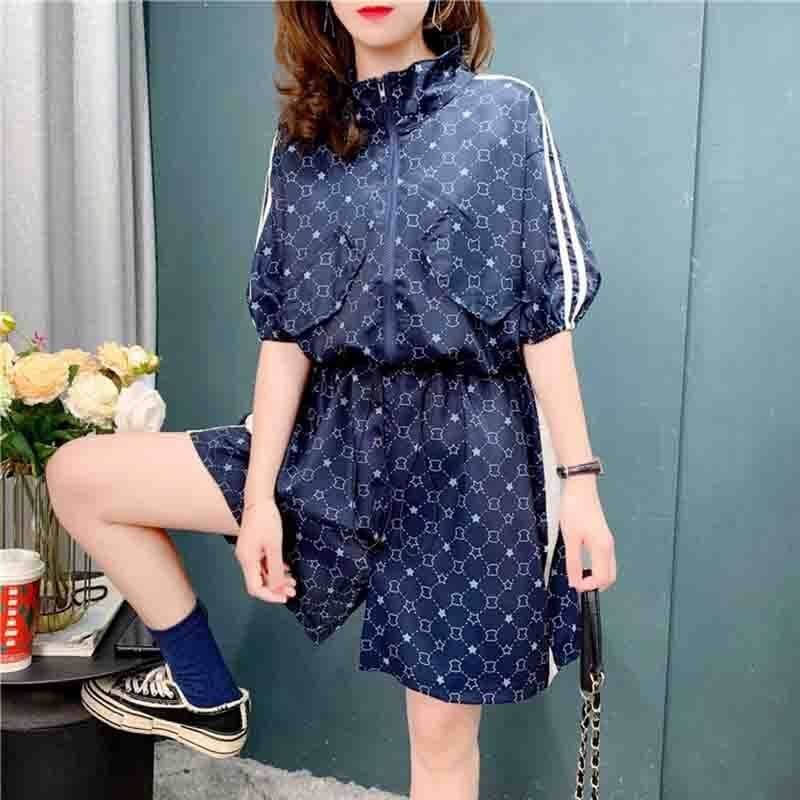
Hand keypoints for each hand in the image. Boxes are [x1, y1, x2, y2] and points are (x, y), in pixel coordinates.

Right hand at [235, 499, 296, 603]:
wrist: (259, 500)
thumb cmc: (267, 520)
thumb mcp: (274, 546)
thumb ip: (275, 569)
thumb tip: (276, 588)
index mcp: (247, 560)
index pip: (255, 588)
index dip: (270, 596)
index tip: (285, 598)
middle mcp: (245, 559)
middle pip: (259, 582)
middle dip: (276, 589)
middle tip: (293, 591)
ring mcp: (248, 553)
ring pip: (262, 573)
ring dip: (277, 579)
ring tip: (293, 581)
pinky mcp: (253, 548)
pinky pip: (263, 564)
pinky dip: (274, 569)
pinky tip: (286, 569)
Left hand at [559, 476, 616, 591]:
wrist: (580, 488)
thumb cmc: (574, 510)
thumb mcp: (570, 538)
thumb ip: (573, 562)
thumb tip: (574, 582)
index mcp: (602, 549)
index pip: (602, 579)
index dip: (588, 587)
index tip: (574, 585)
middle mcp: (609, 547)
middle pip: (610, 577)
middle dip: (596, 585)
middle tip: (577, 583)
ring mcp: (608, 541)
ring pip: (609, 568)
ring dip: (597, 577)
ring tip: (579, 576)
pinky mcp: (604, 536)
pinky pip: (605, 559)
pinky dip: (598, 568)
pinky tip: (584, 564)